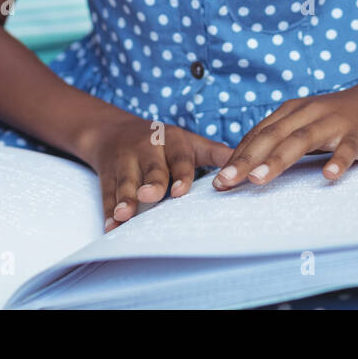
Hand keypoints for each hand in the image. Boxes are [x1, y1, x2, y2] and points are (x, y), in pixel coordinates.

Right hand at [80, 114, 233, 231]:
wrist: (113, 131)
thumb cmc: (163, 142)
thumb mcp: (189, 142)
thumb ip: (216, 153)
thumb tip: (250, 163)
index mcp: (171, 141)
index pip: (179, 158)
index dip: (181, 174)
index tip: (182, 191)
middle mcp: (147, 149)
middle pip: (151, 168)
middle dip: (151, 182)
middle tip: (151, 195)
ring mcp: (125, 162)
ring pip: (125, 182)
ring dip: (125, 198)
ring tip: (124, 215)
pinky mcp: (107, 176)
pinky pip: (107, 194)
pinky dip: (108, 211)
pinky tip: (110, 227)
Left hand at [211, 80, 357, 189]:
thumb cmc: (339, 119)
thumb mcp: (305, 125)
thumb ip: (280, 141)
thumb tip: (247, 166)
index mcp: (291, 112)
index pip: (257, 136)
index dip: (235, 157)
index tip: (216, 181)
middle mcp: (307, 114)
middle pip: (271, 137)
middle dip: (245, 161)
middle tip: (224, 183)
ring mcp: (333, 123)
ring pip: (301, 141)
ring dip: (277, 160)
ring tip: (258, 180)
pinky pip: (347, 148)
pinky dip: (337, 161)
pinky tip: (328, 176)